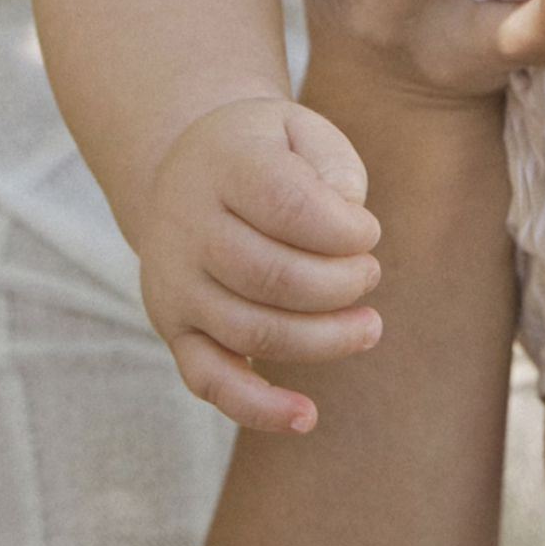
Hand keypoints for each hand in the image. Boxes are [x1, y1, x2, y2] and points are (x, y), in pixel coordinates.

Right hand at [140, 96, 382, 435]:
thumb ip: (333, 168)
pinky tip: (306, 416)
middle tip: (370, 274)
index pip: (288, 206)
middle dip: (340, 286)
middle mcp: (188, 227)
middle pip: (272, 276)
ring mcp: (175, 284)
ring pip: (252, 332)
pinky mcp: (174, 330)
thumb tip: (349, 226)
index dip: (343, 230)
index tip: (369, 233)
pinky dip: (257, 407)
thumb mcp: (302, 129)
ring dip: (323, 340)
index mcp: (226, 165)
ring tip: (368, 326)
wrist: (188, 170)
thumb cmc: (267, 152)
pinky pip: (210, 381)